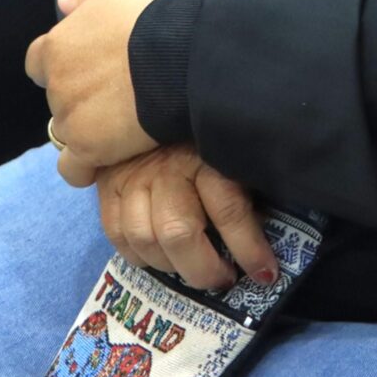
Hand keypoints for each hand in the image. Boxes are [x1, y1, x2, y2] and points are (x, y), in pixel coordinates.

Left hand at [27, 0, 170, 184]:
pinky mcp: (88, 148)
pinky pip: (73, 169)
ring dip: (87, 127)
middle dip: (81, 94)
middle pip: (59, 96)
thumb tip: (62, 2)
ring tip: (123, 123)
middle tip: (118, 90)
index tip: (87, 66)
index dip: (61, 64)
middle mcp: (56, 84)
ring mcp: (69, 118)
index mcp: (57, 46)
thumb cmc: (152, 18)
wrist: (178, 57)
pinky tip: (104, 160)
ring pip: (67, 130)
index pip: (38, 62)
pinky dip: (84, 167)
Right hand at [93, 145, 276, 292]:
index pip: (228, 209)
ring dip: (171, 266)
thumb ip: (245, 183)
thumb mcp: (233, 151)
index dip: (248, 249)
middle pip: (177, 233)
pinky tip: (158, 258)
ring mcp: (133, 176)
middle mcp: (166, 167)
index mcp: (206, 154)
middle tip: (224, 278)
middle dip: (204, 269)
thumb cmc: (209, 133)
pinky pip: (116, 232)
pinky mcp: (108, 184)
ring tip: (192, 269)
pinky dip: (137, 255)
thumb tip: (267, 227)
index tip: (265, 273)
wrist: (154, 99)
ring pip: (144, 238)